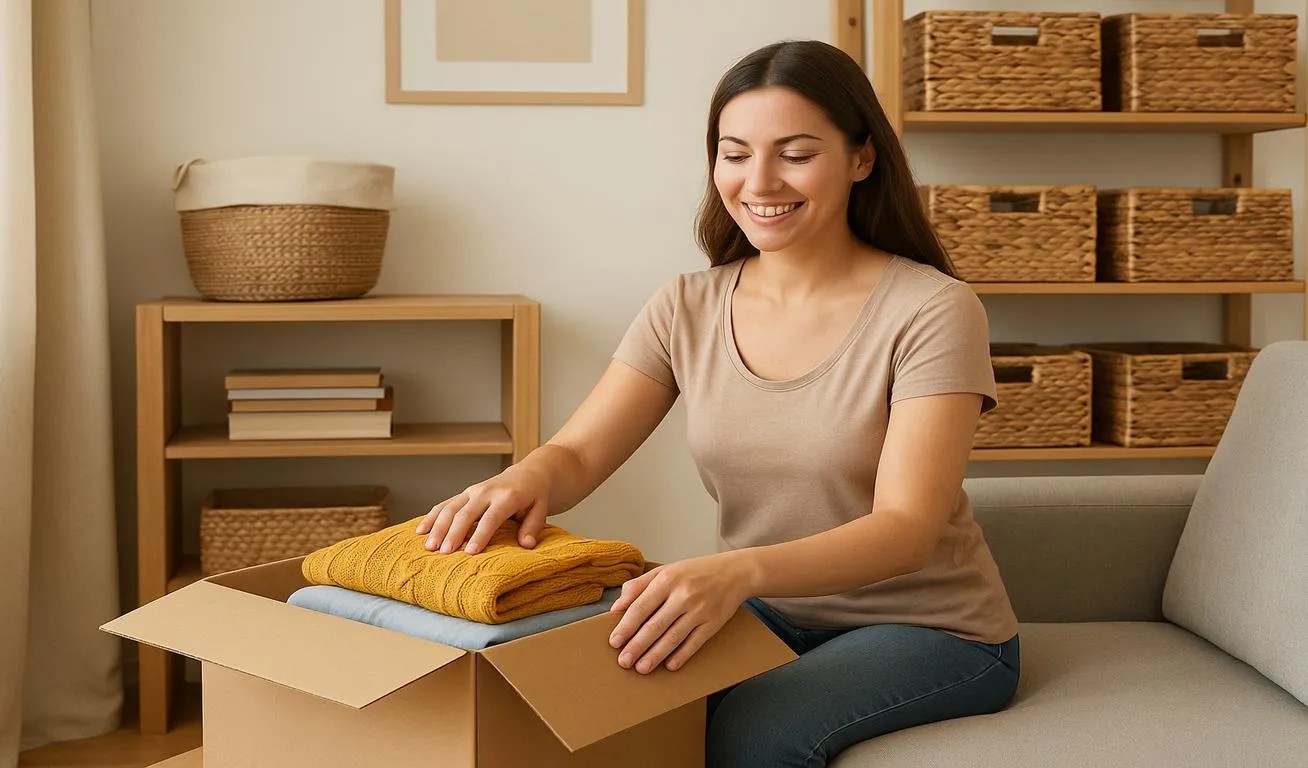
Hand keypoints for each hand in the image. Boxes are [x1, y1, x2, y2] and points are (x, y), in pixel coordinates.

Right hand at [416, 464, 549, 553]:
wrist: (528, 474)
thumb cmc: (535, 496)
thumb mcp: (541, 510)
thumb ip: (532, 527)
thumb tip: (526, 545)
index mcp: (507, 497)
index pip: (491, 518)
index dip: (480, 535)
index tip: (470, 552)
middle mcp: (487, 492)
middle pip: (465, 513)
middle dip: (453, 533)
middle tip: (444, 553)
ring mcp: (473, 491)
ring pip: (450, 507)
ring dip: (438, 526)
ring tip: (429, 546)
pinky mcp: (465, 494)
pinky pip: (445, 504)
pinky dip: (431, 516)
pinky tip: (421, 531)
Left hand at [607, 552, 755, 673]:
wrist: (735, 572)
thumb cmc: (695, 572)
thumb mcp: (665, 570)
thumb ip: (638, 586)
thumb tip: (616, 607)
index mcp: (667, 579)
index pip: (641, 607)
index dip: (626, 627)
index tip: (614, 642)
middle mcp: (683, 595)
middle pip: (655, 625)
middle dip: (637, 646)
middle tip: (624, 661)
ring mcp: (700, 610)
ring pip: (673, 637)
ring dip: (655, 655)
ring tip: (641, 668)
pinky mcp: (713, 623)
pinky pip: (694, 642)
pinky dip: (681, 655)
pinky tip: (669, 666)